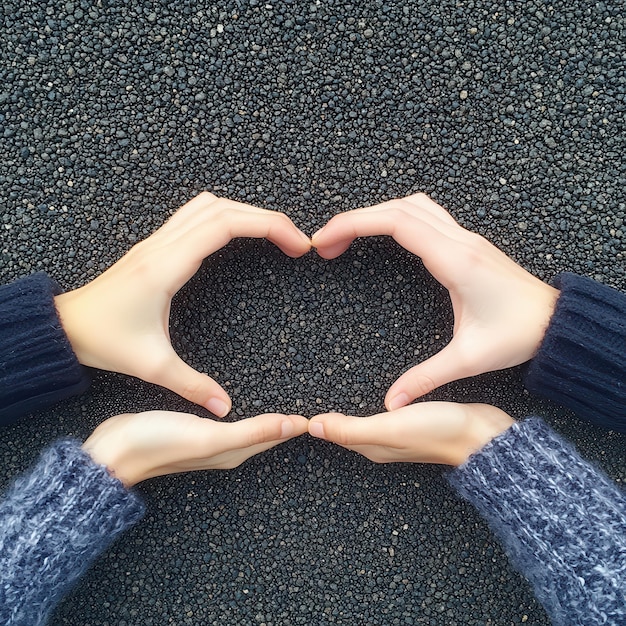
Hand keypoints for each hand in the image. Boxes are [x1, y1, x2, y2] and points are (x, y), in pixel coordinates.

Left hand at [55, 192, 311, 416]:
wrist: (65, 325)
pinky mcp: (156, 246)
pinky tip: (239, 234)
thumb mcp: (152, 366)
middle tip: (298, 242)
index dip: (268, 226)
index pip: (225, 225)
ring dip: (247, 212)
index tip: (297, 244)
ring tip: (275, 234)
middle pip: (225, 208)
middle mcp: (164, 245)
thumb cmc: (104, 341)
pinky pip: (195, 214)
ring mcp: (158, 241)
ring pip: (209, 205)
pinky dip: (226, 215)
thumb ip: (192, 386)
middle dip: (268, 218)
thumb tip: (226, 409)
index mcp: (166, 267)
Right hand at [83, 411, 307, 486]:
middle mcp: (227, 450)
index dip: (297, 424)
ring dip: (268, 421)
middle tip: (311, 409)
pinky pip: (231, 423)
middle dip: (288, 424)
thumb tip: (293, 425)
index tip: (321, 414)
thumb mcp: (209, 436)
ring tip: (287, 409)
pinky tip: (242, 408)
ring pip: (250, 430)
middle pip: (266, 435)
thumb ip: (251, 431)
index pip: (276, 435)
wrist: (115, 450)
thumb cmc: (159, 443)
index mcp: (235, 452)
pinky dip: (246, 417)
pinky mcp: (196, 431)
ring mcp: (210, 442)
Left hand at [308, 403, 514, 465]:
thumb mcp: (389, 428)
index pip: (335, 435)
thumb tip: (312, 427)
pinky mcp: (414, 422)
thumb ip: (351, 429)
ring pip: (365, 425)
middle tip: (307, 404)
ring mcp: (399, 435)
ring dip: (348, 416)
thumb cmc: (438, 431)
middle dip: (329, 421)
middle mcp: (383, 444)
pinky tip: (374, 400)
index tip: (296, 414)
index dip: (316, 424)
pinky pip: (384, 417)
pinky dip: (371, 410)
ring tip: (332, 400)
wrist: (482, 436)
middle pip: (348, 432)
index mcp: (372, 447)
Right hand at [312, 193, 558, 409]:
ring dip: (375, 213)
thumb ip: (425, 379)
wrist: (557, 321)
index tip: (324, 240)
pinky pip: (425, 214)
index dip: (354, 224)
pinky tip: (383, 236)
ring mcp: (464, 237)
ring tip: (347, 237)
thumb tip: (390, 404)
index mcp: (456, 261)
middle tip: (324, 244)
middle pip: (396, 207)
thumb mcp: (469, 360)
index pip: (396, 223)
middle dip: (354, 219)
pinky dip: (395, 216)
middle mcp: (459, 240)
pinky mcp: (466, 243)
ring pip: (412, 205)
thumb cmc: (519, 335)